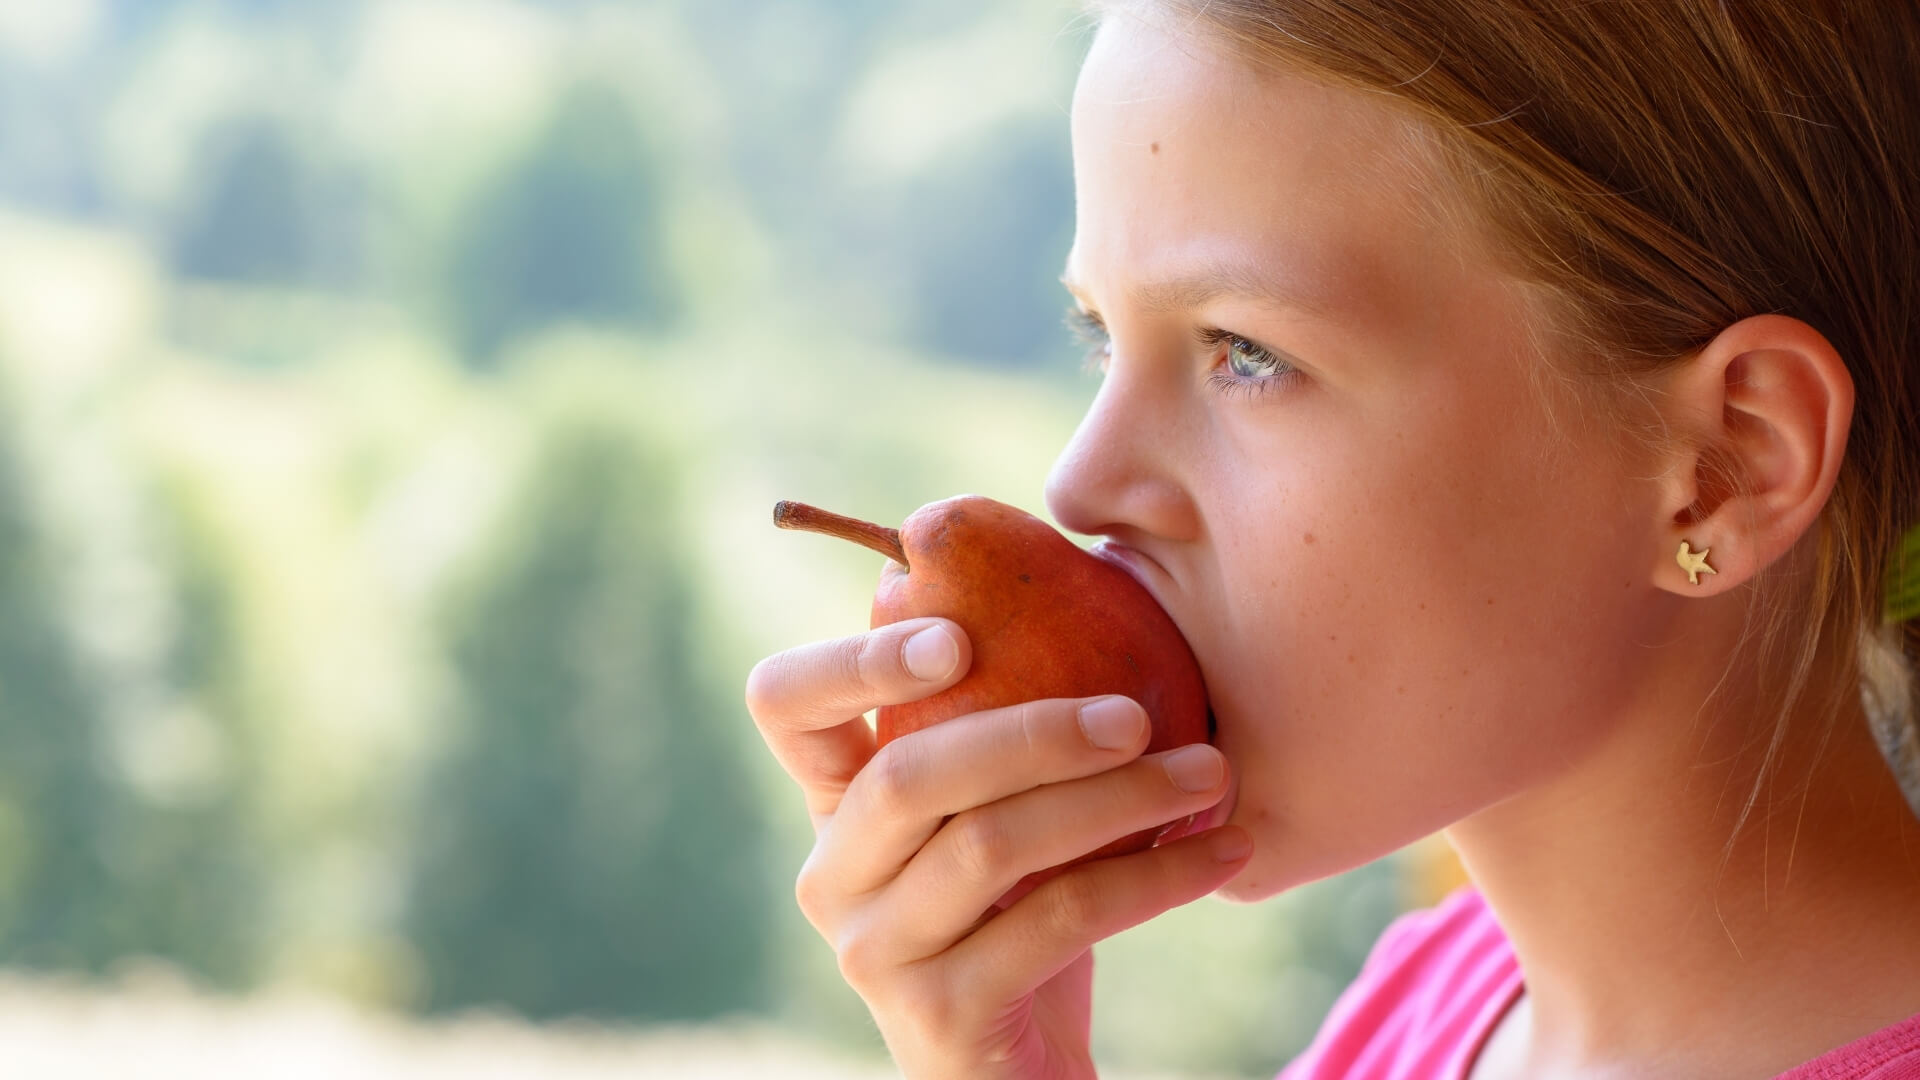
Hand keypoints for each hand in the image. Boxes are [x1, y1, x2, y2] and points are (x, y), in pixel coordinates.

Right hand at [744, 617, 1249, 1078]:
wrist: (1028, 1070)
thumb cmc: (1025, 908)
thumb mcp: (1003, 806)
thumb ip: (998, 706)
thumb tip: (1029, 562)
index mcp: (834, 800)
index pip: (783, 704)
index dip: (854, 659)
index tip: (958, 633)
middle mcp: (830, 872)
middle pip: (911, 772)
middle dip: (1036, 729)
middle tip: (1142, 712)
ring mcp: (872, 950)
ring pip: (990, 847)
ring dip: (1116, 800)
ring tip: (1211, 774)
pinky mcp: (936, 1017)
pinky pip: (1053, 924)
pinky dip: (1151, 878)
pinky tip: (1224, 852)